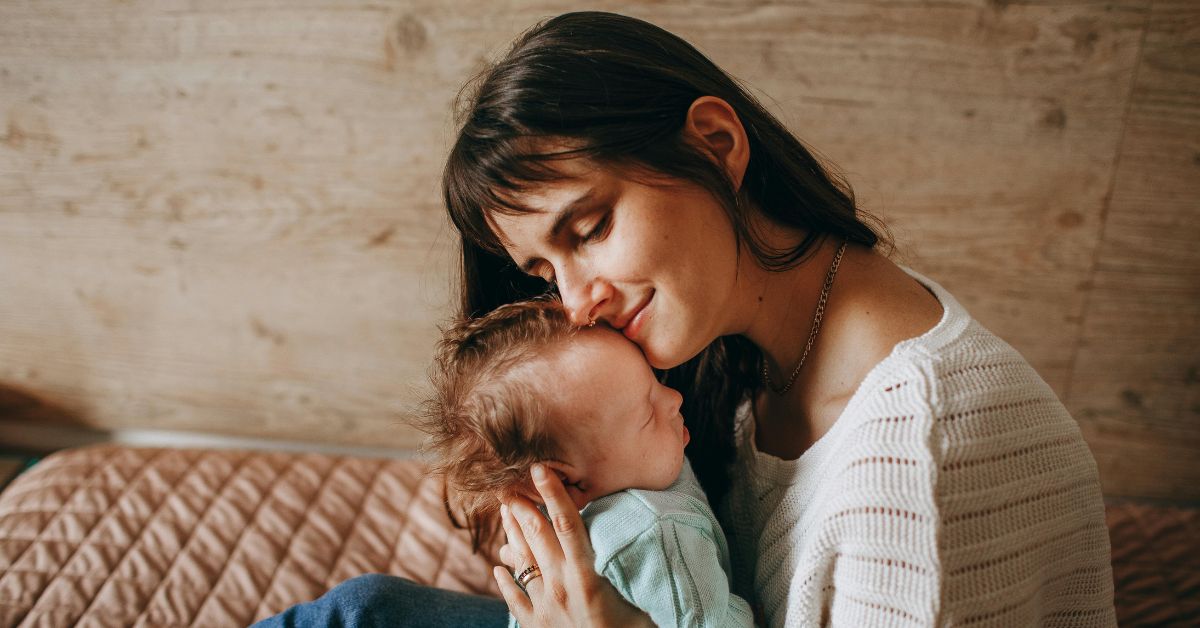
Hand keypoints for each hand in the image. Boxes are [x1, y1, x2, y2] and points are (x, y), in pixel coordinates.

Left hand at [494, 463, 653, 627]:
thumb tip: (617, 541)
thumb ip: (615, 570)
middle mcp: (560, 588)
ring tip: (506, 512)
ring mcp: (544, 608)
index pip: (566, 525)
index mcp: (586, 578)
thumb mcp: (632, 598)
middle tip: (509, 482)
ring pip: (522, 562)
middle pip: (536, 537)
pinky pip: (515, 599)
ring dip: (512, 535)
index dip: (552, 494)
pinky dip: (505, 580)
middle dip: (522, 507)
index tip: (540, 469)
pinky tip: (499, 566)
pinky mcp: (536, 626)